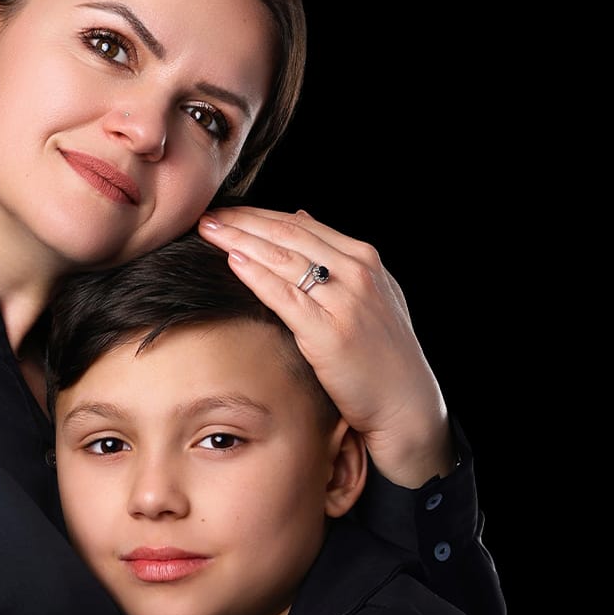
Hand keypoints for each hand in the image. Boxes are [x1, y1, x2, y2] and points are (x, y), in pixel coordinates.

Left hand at [198, 206, 454, 487]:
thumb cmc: (382, 354)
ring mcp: (345, 301)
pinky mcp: (330, 333)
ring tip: (210, 231)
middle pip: (289, 235)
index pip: (302, 226)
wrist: (405, 402)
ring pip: (284, 260)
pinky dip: (257, 276)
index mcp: (364, 260)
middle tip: (208, 216)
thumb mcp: (371, 294)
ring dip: (241, 241)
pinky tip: (233, 262)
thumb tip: (300, 216)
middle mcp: (357, 273)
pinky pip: (285, 297)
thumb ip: (336, 257)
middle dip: (244, 222)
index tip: (228, 212)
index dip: (260, 215)